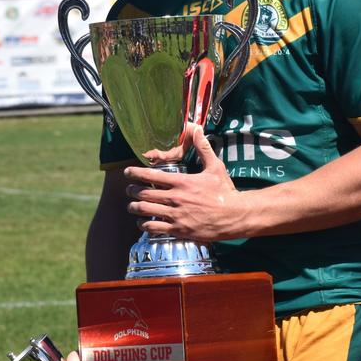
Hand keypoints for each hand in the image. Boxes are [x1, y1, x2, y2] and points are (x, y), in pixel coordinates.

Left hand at [124, 124, 244, 241]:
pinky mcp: (178, 230)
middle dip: (132, 191)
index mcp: (182, 182)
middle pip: (143, 194)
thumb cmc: (225, 191)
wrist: (234, 216)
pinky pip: (153, 228)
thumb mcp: (215, 167)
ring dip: (134, 208)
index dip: (135, 173)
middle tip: (129, 190)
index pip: (151, 176)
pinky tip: (143, 223)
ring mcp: (176, 215)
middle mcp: (175, 198)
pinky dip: (144, 225)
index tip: (127, 172)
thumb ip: (203, 149)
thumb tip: (197, 129)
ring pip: (145, 211)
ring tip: (132, 206)